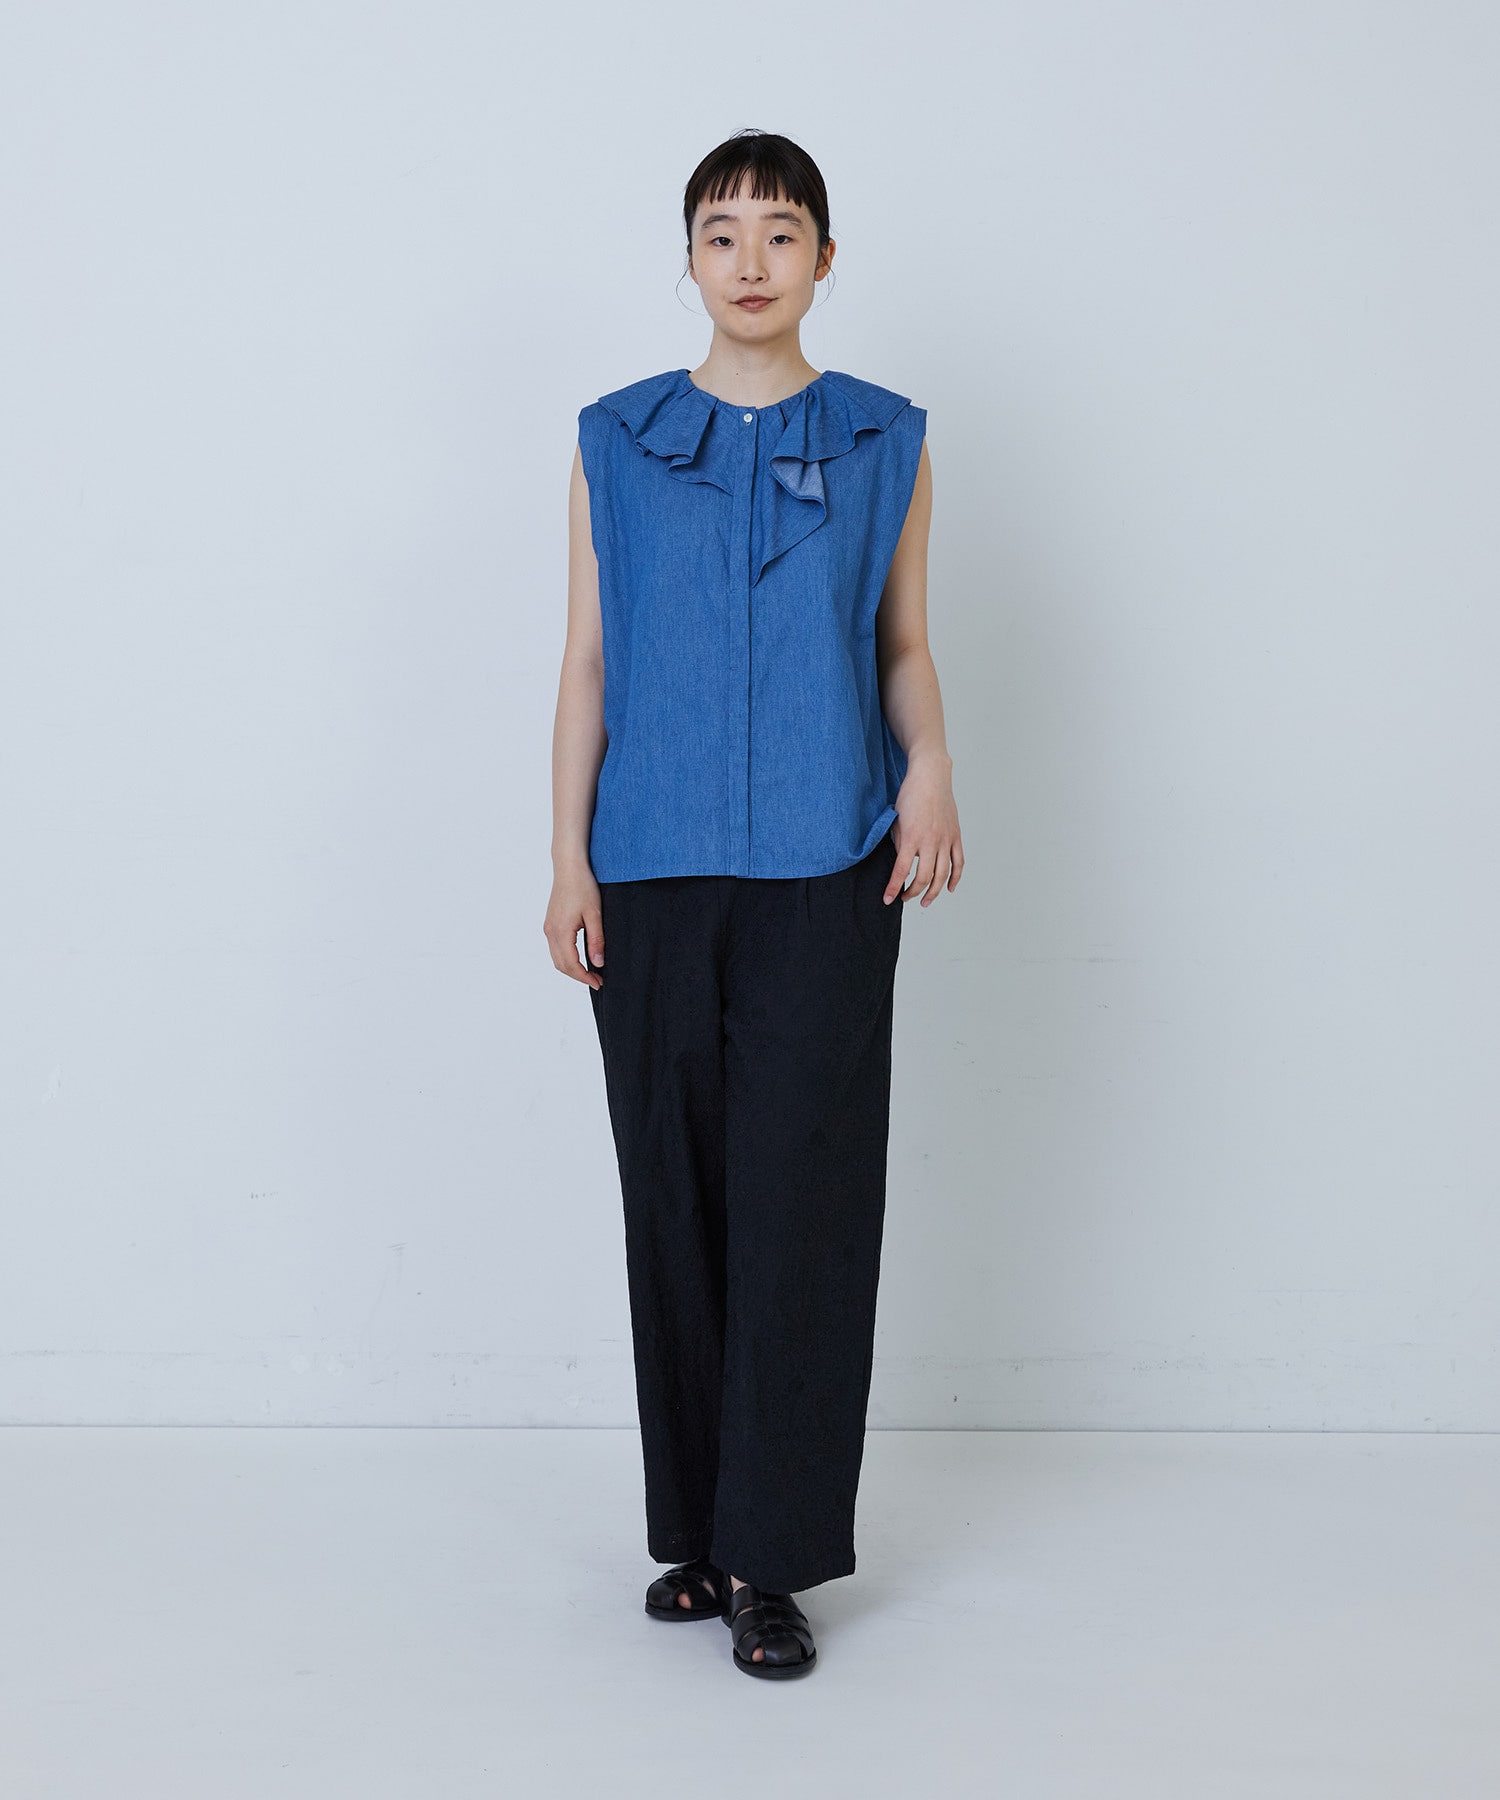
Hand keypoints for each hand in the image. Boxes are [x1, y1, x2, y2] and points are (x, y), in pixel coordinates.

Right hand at [544, 860, 605, 988]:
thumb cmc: (583, 886)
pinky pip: (555, 948)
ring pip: (556, 958)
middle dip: (578, 976)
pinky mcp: (550, 923)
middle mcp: (550, 931)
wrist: (568, 867)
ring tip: (590, 971)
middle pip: (561, 965)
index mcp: (561, 931)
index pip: (571, 965)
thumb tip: (598, 963)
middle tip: (597, 980)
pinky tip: (579, 957)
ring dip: (571, 968)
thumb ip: (596, 940)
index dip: (585, 977)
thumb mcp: (595, 914)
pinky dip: (566, 958)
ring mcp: (548, 927)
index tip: (599, 983)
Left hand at [883, 753, 962, 907]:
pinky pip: (958, 862)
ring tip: (925, 901)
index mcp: (912, 837)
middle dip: (912, 893)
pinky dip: (956, 877)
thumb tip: (902, 861)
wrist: (930, 776)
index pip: (902, 871)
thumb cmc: (910, 795)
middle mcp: (930, 841)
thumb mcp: (896, 820)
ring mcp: (945, 839)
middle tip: (904, 898)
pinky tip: (950, 888)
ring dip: (934, 892)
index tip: (888, 899)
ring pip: (942, 874)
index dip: (893, 888)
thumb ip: (899, 843)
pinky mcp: (955, 836)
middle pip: (924, 877)